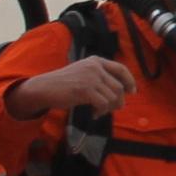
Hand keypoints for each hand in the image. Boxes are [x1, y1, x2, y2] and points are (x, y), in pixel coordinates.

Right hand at [13, 56, 133, 118]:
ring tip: (98, 112)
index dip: (129, 81)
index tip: (132, 92)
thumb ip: (100, 78)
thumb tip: (121, 93)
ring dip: (108, 108)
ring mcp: (90, 77)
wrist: (44, 88)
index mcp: (95, 61)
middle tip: (110, 109)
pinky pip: (104, 104)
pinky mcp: (85, 90)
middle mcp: (95, 67)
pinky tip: (93, 114)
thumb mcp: (83, 73)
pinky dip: (101, 112)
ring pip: (113, 97)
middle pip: (119, 87)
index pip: (121, 69)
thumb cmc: (64, 84)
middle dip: (118, 101)